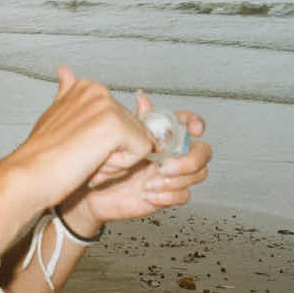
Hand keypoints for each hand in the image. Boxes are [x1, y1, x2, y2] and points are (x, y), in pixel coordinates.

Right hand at [9, 66, 156, 210]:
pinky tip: (94, 162)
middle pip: (134, 130)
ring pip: (140, 141)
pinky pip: (143, 151)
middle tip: (82, 157)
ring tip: (86, 159)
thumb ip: (67, 94)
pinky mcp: (117, 126)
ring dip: (118, 160)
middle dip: (116, 151)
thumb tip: (64, 70)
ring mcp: (108, 107)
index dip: (107, 143)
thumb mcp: (55, 114)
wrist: (29, 175)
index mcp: (88, 87)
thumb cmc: (40, 154)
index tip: (80, 147)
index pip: (123, 119)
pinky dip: (122, 166)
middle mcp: (100, 91)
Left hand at [62, 102, 212, 227]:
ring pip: (198, 175)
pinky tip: (147, 192)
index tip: (194, 129)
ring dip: (176, 179)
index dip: (195, 123)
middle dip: (190, 160)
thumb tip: (142, 97)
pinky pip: (183, 195)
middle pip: (203, 152)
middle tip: (165, 166)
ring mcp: (172, 174)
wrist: (90, 189)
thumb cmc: (104, 159)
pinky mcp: (167, 194)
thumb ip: (135, 119)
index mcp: (162, 135)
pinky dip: (167, 195)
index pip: (188, 124)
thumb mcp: (117, 135)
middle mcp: (171, 153)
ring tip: (150, 182)